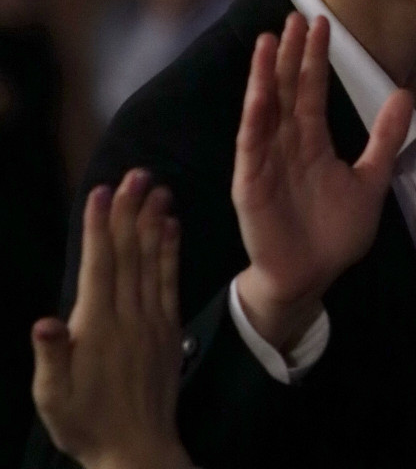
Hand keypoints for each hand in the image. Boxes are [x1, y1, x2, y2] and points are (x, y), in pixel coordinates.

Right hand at [31, 171, 192, 468]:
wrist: (138, 451)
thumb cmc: (86, 423)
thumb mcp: (54, 398)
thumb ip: (51, 356)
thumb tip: (44, 322)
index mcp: (96, 327)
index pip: (99, 266)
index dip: (101, 227)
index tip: (102, 192)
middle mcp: (128, 315)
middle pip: (129, 253)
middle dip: (131, 210)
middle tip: (137, 173)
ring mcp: (152, 319)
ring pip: (152, 260)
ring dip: (154, 221)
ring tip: (158, 187)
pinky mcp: (168, 328)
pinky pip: (171, 280)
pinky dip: (172, 250)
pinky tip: (173, 225)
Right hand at [233, 13, 414, 348]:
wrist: (311, 277)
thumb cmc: (335, 233)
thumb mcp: (371, 180)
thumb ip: (386, 139)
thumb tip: (406, 94)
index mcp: (312, 140)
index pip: (311, 90)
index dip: (316, 57)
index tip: (320, 23)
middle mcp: (286, 142)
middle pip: (288, 89)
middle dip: (291, 54)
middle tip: (296, 15)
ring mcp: (266, 160)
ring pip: (265, 108)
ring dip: (266, 75)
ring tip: (270, 41)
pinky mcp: (250, 182)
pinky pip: (252, 144)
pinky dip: (254, 117)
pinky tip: (258, 92)